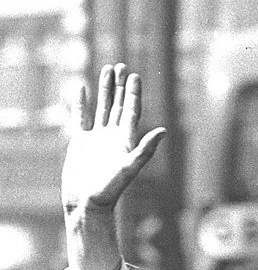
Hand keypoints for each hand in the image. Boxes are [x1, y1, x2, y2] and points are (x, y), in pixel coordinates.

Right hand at [62, 63, 165, 211]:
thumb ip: (146, 149)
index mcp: (126, 140)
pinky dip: (81, 103)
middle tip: (122, 66)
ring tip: (106, 71)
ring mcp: (97, 138)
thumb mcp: (130, 167)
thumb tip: (164, 131)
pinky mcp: (81, 142)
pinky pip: (81, 117)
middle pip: (118, 105)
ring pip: (101, 107)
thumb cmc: (110, 189)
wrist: (87, 203)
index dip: (133, 93)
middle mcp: (113, 136)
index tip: (134, 76)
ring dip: (104, 90)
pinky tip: (82, 89)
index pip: (131, 110)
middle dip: (120, 86)